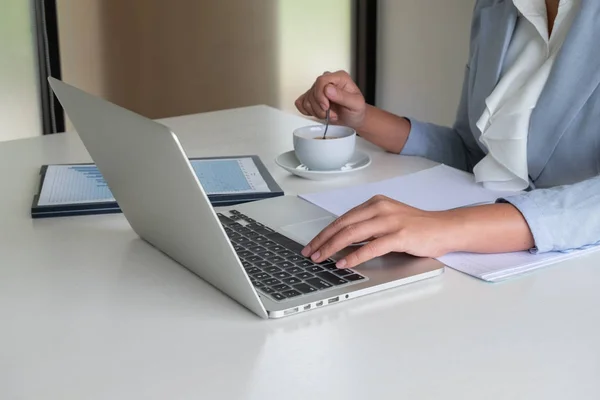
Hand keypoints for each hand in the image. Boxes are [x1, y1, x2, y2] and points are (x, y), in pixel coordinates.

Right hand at [295, 70, 366, 129]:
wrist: (352, 119)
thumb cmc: (356, 110)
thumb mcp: (356, 104)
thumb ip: (343, 96)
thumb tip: (328, 89)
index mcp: (339, 77)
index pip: (321, 80)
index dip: (321, 96)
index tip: (327, 107)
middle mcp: (327, 81)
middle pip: (313, 91)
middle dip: (320, 107)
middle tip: (332, 114)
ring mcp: (318, 89)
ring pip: (307, 100)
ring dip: (317, 112)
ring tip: (328, 114)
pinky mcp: (311, 98)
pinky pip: (300, 103)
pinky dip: (308, 111)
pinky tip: (318, 113)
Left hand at [301, 195, 459, 268]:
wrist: (445, 228)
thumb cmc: (417, 227)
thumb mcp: (388, 221)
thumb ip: (368, 228)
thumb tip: (343, 243)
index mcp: (375, 203)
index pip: (343, 218)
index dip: (324, 232)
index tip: (312, 244)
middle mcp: (380, 208)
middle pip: (343, 225)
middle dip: (323, 240)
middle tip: (310, 253)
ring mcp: (390, 221)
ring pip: (353, 233)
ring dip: (333, 247)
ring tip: (321, 258)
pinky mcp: (400, 235)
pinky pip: (371, 246)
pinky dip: (355, 256)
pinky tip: (344, 263)